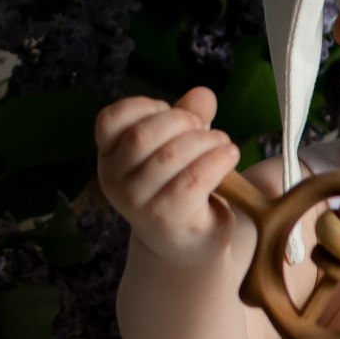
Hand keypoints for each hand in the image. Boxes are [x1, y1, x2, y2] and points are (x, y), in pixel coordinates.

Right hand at [94, 87, 241, 267]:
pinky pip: (192, 180)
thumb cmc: (181, 185)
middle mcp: (114, 180)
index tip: (168, 109)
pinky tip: (229, 156)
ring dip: (205, 141)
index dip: (142, 106)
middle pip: (143, 135)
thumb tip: (203, 95)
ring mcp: (137, 203)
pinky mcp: (166, 219)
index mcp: (109, 156)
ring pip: (169, 156)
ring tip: (222, 143)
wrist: (187, 243)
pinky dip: (217, 160)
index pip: (109, 120)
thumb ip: (188, 117)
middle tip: (204, 129)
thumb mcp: (180, 144)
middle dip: (181, 122)